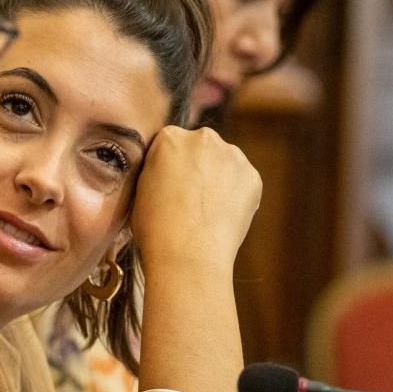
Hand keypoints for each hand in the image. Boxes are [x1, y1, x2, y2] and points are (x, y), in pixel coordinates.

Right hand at [131, 126, 260, 268]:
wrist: (189, 254)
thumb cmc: (156, 228)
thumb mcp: (140, 189)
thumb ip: (157, 169)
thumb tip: (168, 172)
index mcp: (170, 137)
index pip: (171, 144)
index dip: (170, 168)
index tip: (169, 187)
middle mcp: (203, 138)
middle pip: (201, 149)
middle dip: (197, 167)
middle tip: (189, 199)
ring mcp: (232, 155)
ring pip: (224, 164)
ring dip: (218, 179)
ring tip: (206, 212)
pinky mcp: (252, 176)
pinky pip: (242, 182)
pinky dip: (236, 195)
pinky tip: (222, 216)